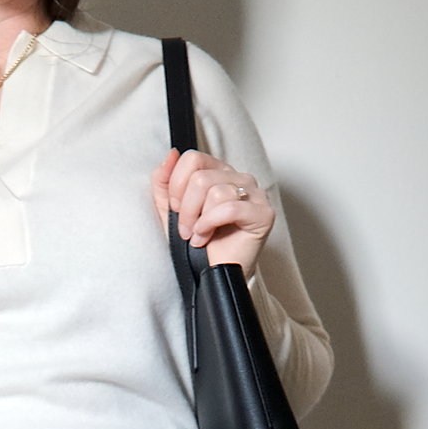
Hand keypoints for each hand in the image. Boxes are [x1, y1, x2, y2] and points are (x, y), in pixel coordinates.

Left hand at [150, 146, 274, 273]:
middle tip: (186, 229)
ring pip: (215, 192)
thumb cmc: (198, 245)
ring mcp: (254, 194)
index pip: (193, 158)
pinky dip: (211, 223)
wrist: (214, 274)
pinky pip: (230, 207)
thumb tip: (171, 155)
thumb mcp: (170, 211)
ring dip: (199, 220)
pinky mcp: (263, 213)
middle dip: (186, 208)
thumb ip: (164, 182)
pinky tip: (207, 236)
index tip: (176, 208)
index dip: (177, 185)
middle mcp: (239, 179)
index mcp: (218, 172)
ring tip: (198, 235)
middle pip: (201, 177)